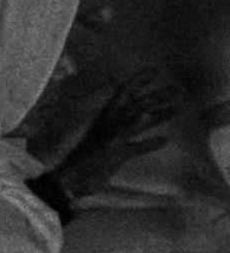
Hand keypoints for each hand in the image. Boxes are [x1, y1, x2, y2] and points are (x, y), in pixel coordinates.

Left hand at [41, 66, 180, 211]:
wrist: (75, 183)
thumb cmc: (88, 162)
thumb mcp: (109, 143)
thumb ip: (127, 128)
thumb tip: (145, 114)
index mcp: (108, 117)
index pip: (126, 92)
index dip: (140, 80)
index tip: (157, 70)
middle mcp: (113, 124)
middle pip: (138, 106)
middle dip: (156, 96)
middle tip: (177, 90)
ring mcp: (116, 139)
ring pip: (141, 124)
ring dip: (158, 116)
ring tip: (177, 109)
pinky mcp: (118, 155)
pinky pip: (138, 146)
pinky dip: (151, 143)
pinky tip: (165, 140)